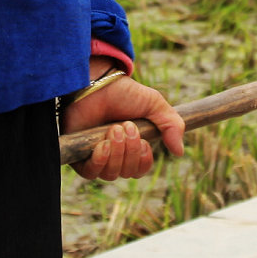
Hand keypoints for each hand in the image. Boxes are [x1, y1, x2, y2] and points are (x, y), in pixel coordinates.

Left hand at [65, 71, 185, 181]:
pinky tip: (102, 144)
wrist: (97, 83)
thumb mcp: (155, 105)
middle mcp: (113, 155)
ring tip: (113, 129)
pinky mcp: (78, 154)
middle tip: (126, 125)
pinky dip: (100, 161)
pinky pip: (90, 173)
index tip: (143, 141)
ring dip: (116, 152)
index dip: (143, 160)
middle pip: (126, 173)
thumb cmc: (124, 93)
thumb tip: (179, 152)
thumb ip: (172, 125)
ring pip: (110, 174)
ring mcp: (95, 156)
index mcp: (131, 147)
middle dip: (130, 150)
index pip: (139, 170)